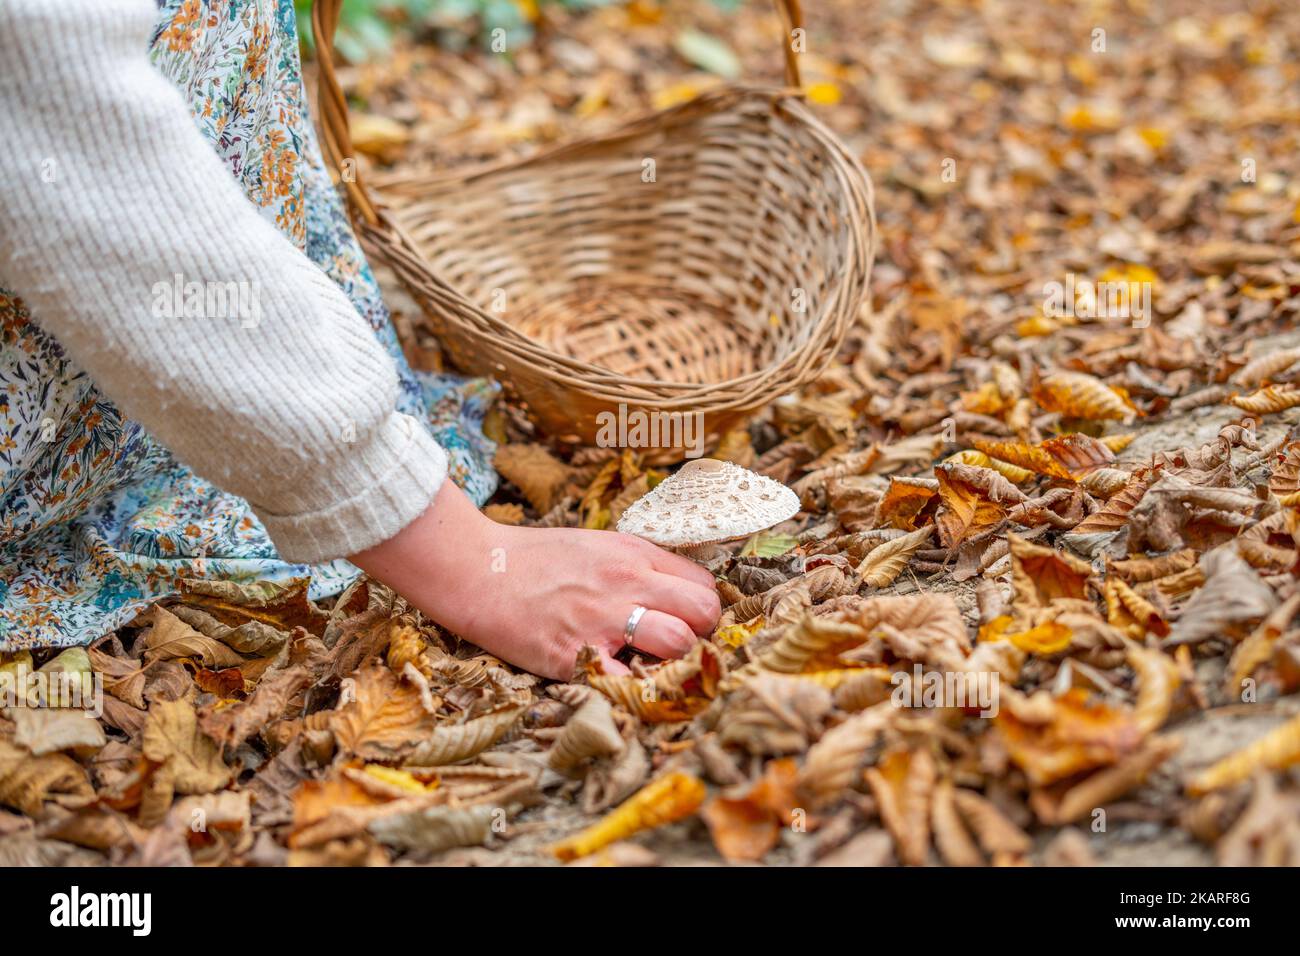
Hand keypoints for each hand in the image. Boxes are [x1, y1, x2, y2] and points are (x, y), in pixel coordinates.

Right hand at [349, 480, 721, 679]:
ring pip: (679, 643)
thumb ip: (639, 566)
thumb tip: (677, 592)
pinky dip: (636, 690)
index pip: (703, 583)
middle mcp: (626, 584)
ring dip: (677, 661)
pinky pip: (627, 681)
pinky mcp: (575, 656)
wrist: (480, 571)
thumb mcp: (597, 545)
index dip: (702, 609)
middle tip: (682, 650)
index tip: (689, 624)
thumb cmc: (537, 560)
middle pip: (703, 611)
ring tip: (657, 668)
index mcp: (634, 556)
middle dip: (703, 634)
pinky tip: (628, 687)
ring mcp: (602, 620)